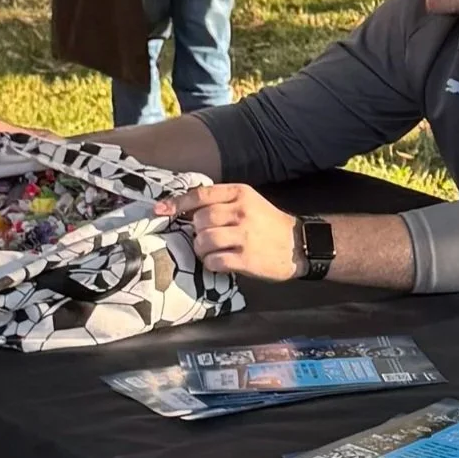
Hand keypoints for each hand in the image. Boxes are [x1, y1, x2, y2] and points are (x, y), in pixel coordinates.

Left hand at [162, 183, 300, 279]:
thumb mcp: (248, 203)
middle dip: (197, 232)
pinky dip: (212, 263)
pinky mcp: (247, 258)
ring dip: (202, 249)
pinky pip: (214, 261)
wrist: (298, 245)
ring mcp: (245, 236)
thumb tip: (184, 210)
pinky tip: (221, 262)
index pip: (200, 195)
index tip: (160, 211)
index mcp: (240, 193)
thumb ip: (221, 203)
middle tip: (208, 238)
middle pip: (199, 220)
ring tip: (213, 251)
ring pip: (203, 241)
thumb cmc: (268, 224)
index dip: (177, 204)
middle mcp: (242, 212)